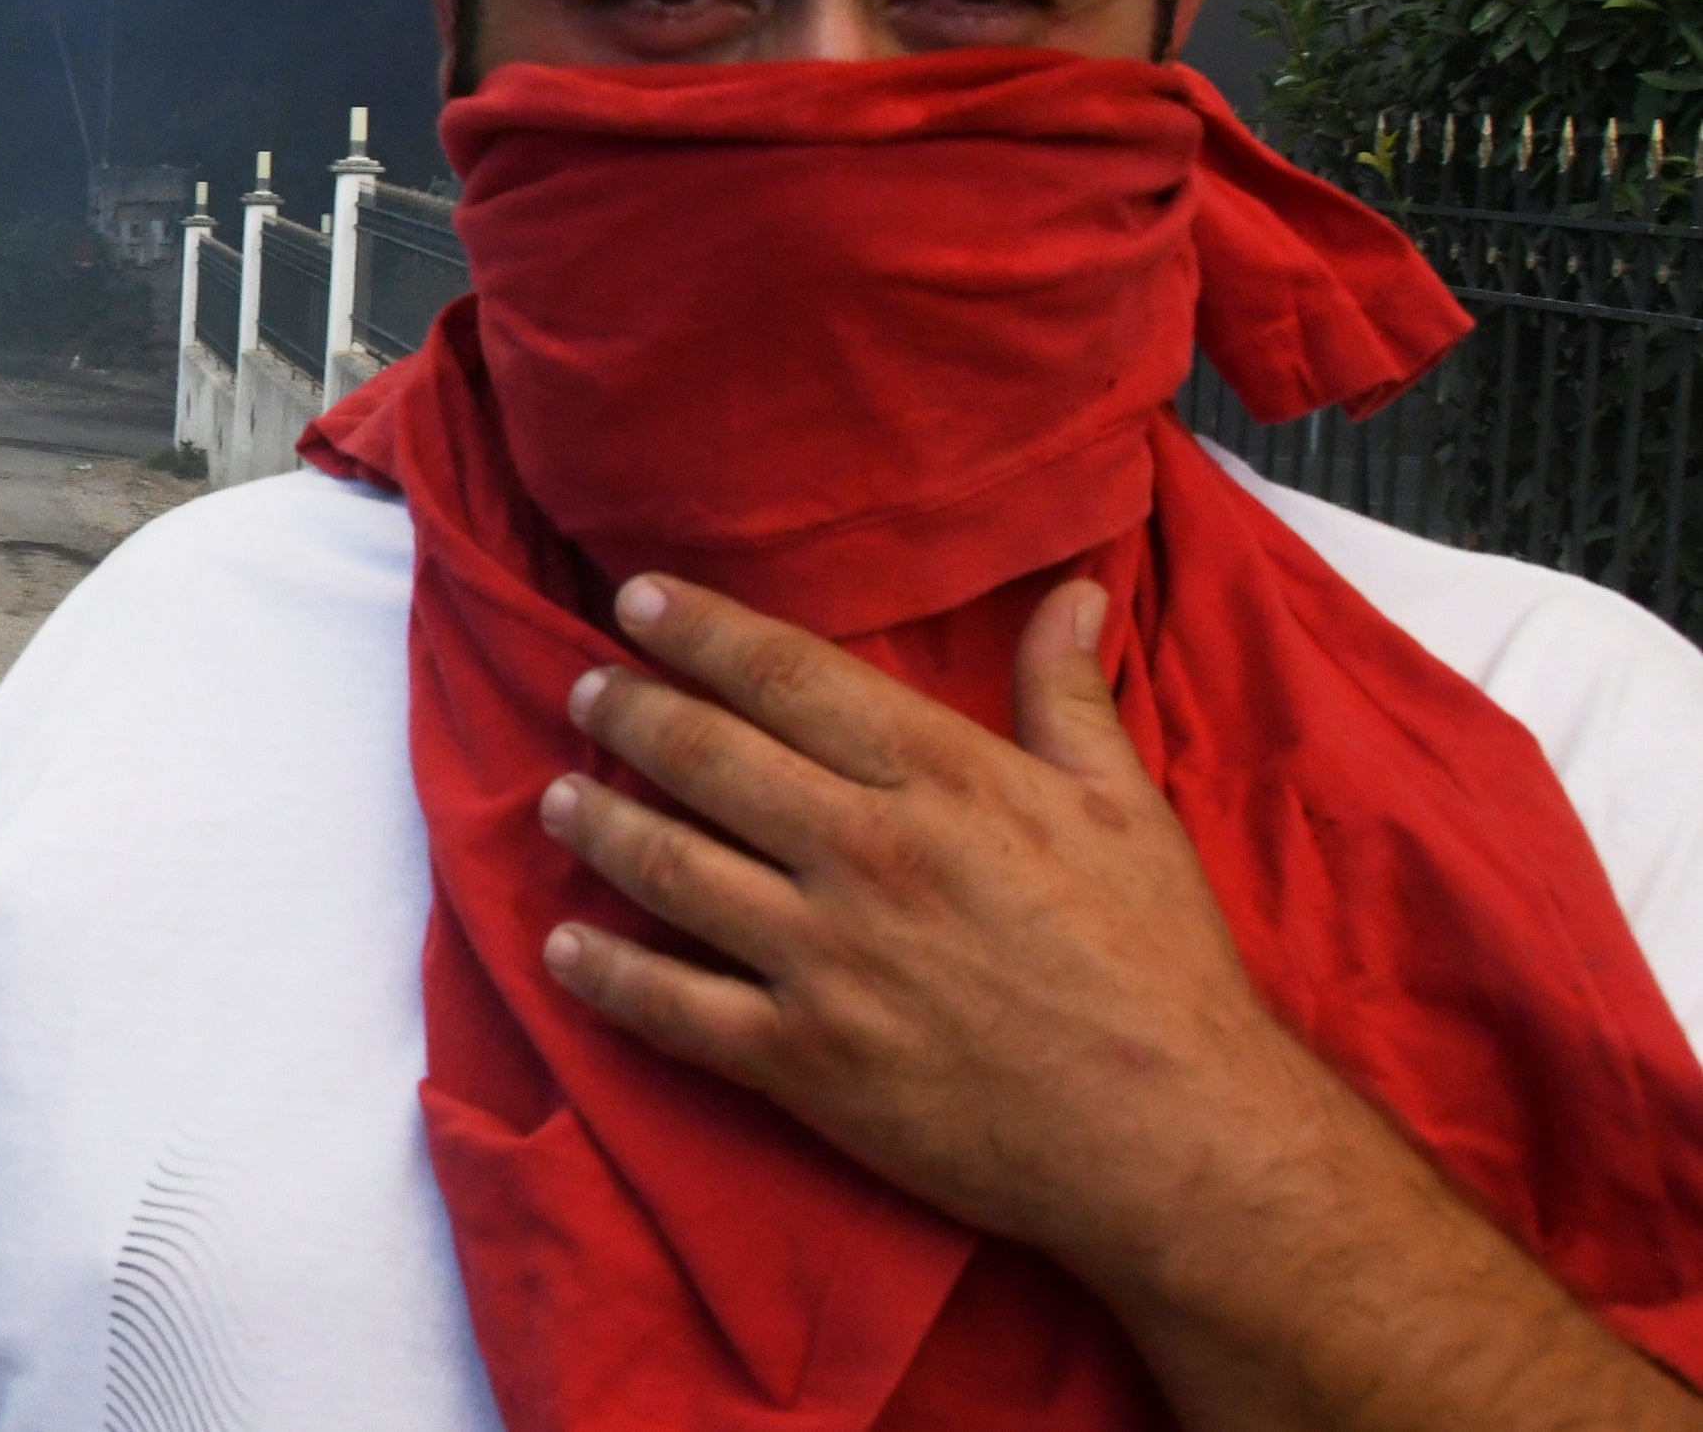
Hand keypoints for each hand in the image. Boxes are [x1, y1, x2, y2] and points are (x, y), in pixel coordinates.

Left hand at [541, 570, 1702, 1430]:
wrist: (1176, 1140)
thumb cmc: (1159, 968)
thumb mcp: (1125, 810)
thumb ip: (1068, 697)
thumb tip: (1070, 591)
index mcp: (942, 782)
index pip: (786, 675)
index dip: (700, 629)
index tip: (636, 599)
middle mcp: (866, 853)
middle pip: (704, 758)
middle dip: (626, 712)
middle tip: (582, 690)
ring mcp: (825, 959)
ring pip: (668, 867)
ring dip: (595, 823)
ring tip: (554, 794)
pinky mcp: (804, 1061)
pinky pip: (672, 1007)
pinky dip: (603, 973)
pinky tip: (562, 946)